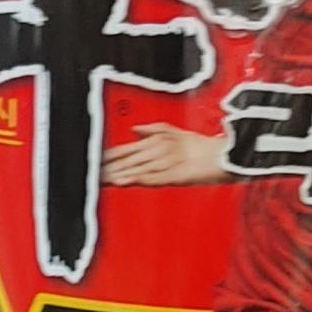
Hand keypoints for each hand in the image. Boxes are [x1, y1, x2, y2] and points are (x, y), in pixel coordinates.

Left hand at [101, 123, 227, 185]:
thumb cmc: (200, 147)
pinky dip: (135, 179)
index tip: (91, 162)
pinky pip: (151, 178)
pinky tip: (121, 182)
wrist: (223, 155)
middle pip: (125, 160)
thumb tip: (133, 129)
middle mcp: (157, 149)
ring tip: (98, 180)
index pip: (123, 149)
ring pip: (134, 169)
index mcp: (155, 140)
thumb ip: (153, 130)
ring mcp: (165, 161)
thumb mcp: (175, 133)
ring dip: (115, 175)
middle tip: (88, 175)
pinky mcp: (174, 174)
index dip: (105, 157)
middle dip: (105, 168)